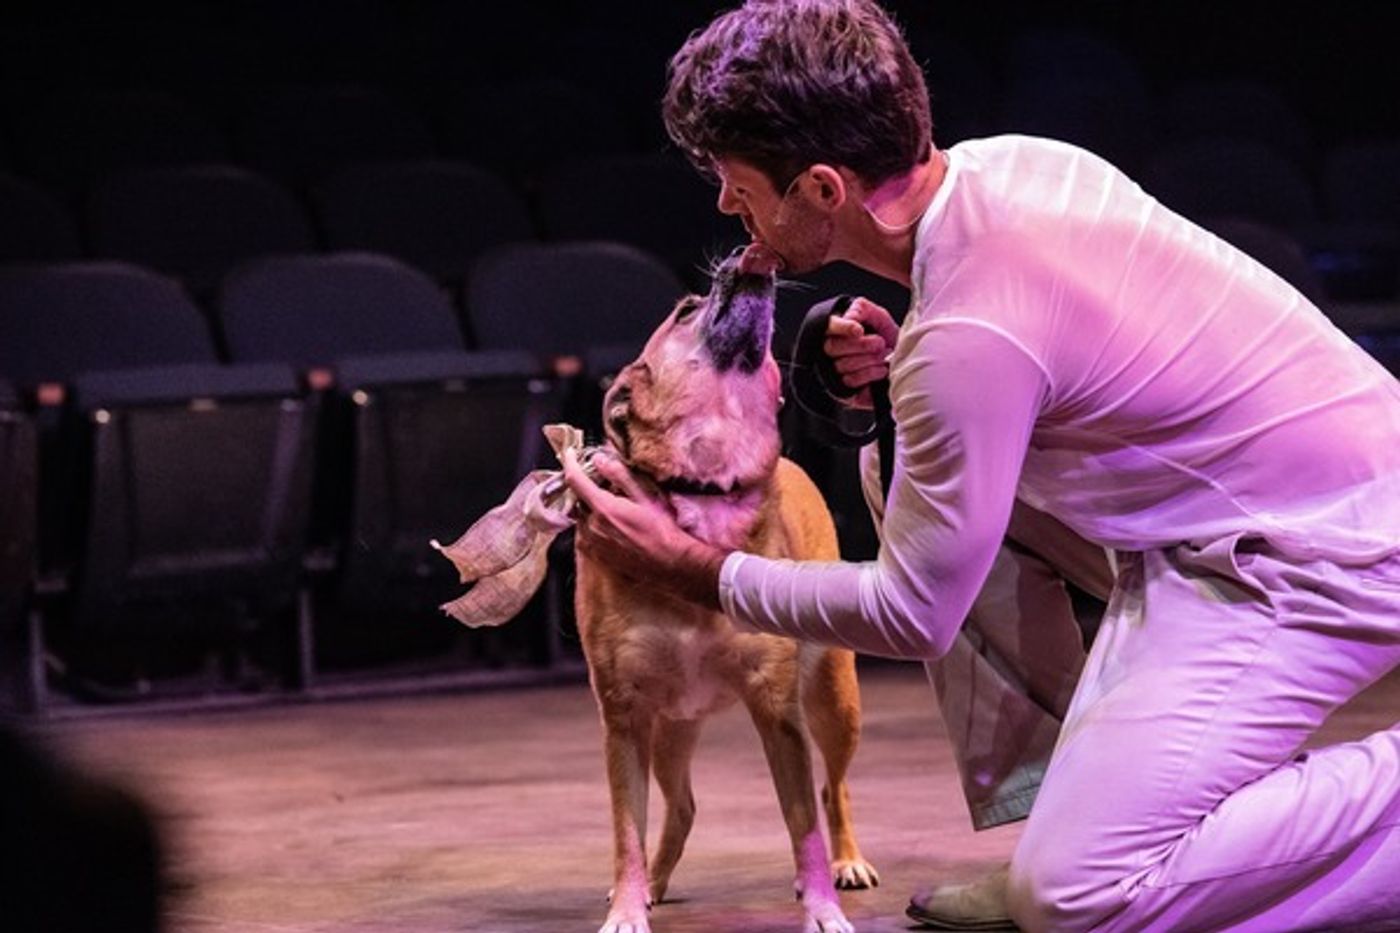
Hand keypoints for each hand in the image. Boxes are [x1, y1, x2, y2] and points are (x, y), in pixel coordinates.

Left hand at [562, 448, 727, 610]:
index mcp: (603, 508)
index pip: (575, 480)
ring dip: (591, 508)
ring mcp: (592, 543)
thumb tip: (599, 459)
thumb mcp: (645, 496)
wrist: (669, 563)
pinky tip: (612, 525)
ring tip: (613, 507)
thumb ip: (620, 476)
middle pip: (578, 499)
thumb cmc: (661, 529)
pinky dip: (592, 525)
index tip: (571, 453)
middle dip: (588, 489)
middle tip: (605, 484)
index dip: (570, 463)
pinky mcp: (596, 556)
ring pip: (582, 517)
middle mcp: (592, 527)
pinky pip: (585, 534)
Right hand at [823, 298, 897, 409]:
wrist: (901, 360)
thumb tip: (850, 317)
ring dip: (869, 359)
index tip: (859, 330)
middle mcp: (832, 350)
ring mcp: (835, 370)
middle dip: (861, 345)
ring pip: (843, 364)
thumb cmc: (885, 336)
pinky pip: (851, 380)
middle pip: (833, 347)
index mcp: (837, 330)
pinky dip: (870, 373)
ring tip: (884, 355)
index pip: (829, 326)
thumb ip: (862, 309)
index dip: (843, 328)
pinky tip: (882, 369)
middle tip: (880, 343)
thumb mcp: (877, 316)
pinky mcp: (844, 388)